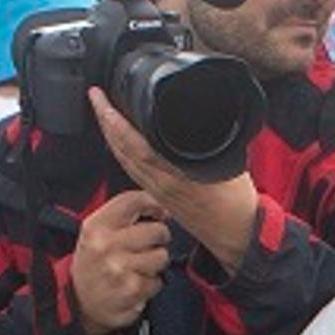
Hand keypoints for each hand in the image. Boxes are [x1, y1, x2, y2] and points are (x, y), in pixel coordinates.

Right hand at [70, 190, 172, 334]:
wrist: (78, 303)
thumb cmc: (94, 263)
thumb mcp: (96, 233)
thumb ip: (122, 216)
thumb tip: (162, 207)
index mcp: (96, 226)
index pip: (134, 201)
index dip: (154, 204)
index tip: (160, 213)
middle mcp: (106, 245)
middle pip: (157, 230)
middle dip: (159, 238)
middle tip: (148, 246)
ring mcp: (119, 268)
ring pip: (162, 256)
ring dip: (156, 263)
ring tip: (139, 267)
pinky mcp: (132, 289)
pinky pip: (159, 281)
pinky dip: (152, 284)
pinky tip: (136, 284)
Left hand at [89, 90, 261, 271]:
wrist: (236, 236)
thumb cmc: (236, 205)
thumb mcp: (230, 166)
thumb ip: (212, 145)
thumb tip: (205, 121)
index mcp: (176, 175)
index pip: (136, 145)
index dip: (116, 122)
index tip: (104, 100)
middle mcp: (161, 183)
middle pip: (122, 150)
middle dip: (106, 122)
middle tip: (97, 98)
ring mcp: (158, 191)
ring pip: (124, 160)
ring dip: (110, 136)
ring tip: (103, 114)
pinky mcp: (160, 196)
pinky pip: (132, 171)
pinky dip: (121, 152)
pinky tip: (120, 143)